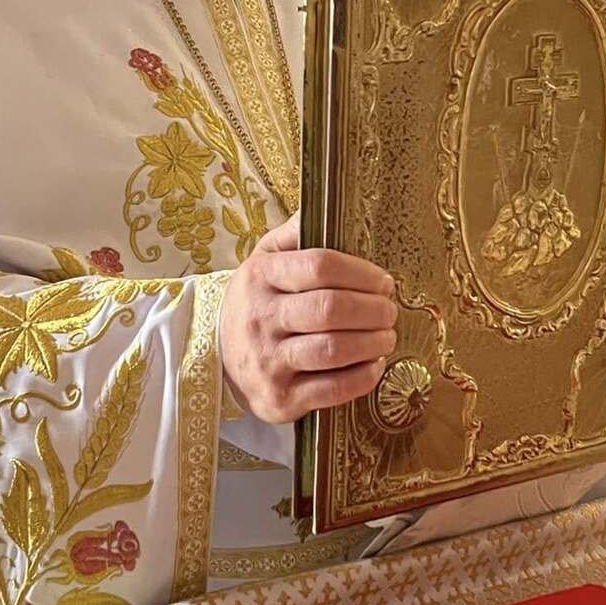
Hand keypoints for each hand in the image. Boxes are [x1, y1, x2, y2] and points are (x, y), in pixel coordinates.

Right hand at [221, 214, 397, 423]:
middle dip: (374, 309)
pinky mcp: (279, 398)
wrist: (216, 358)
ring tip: (386, 336)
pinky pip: (331, 389)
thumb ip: (294, 234)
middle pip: (331, 309)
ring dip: (373, 342)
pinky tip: (374, 365)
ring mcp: (268, 361)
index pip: (320, 266)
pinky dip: (363, 377)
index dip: (362, 272)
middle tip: (389, 311)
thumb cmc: (256, 303)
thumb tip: (324, 205)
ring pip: (334, 349)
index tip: (383, 281)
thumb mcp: (263, 260)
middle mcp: (260, 319)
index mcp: (260, 277)